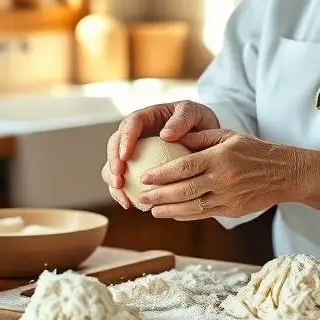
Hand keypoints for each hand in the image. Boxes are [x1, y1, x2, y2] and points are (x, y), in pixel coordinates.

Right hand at [100, 100, 219, 208]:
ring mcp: (134, 152)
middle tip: (119, 177)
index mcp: (147, 117)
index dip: (125, 140)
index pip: (130, 124)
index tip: (125, 156)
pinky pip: (124, 181)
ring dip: (113, 179)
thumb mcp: (194, 114)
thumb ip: (182, 119)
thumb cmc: (199, 123)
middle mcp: (135, 134)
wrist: (206, 140)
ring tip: (121, 193)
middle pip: (115, 145)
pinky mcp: (136, 170)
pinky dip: (123, 193)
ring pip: (113, 164)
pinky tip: (129, 204)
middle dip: (113, 162)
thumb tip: (165, 135)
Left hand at [136, 129, 301, 219]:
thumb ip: (200, 138)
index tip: (145, 177)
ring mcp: (227, 197)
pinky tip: (172, 214)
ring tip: (151, 210)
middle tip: (140, 196)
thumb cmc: (254, 151)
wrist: (284, 173)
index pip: (184, 167)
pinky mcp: (232, 210)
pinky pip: (204, 215)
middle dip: (159, 195)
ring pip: (192, 207)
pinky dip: (186, 216)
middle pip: (184, 190)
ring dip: (169, 210)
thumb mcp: (229, 136)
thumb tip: (172, 138)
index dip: (162, 174)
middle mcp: (222, 179)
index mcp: (220, 158)